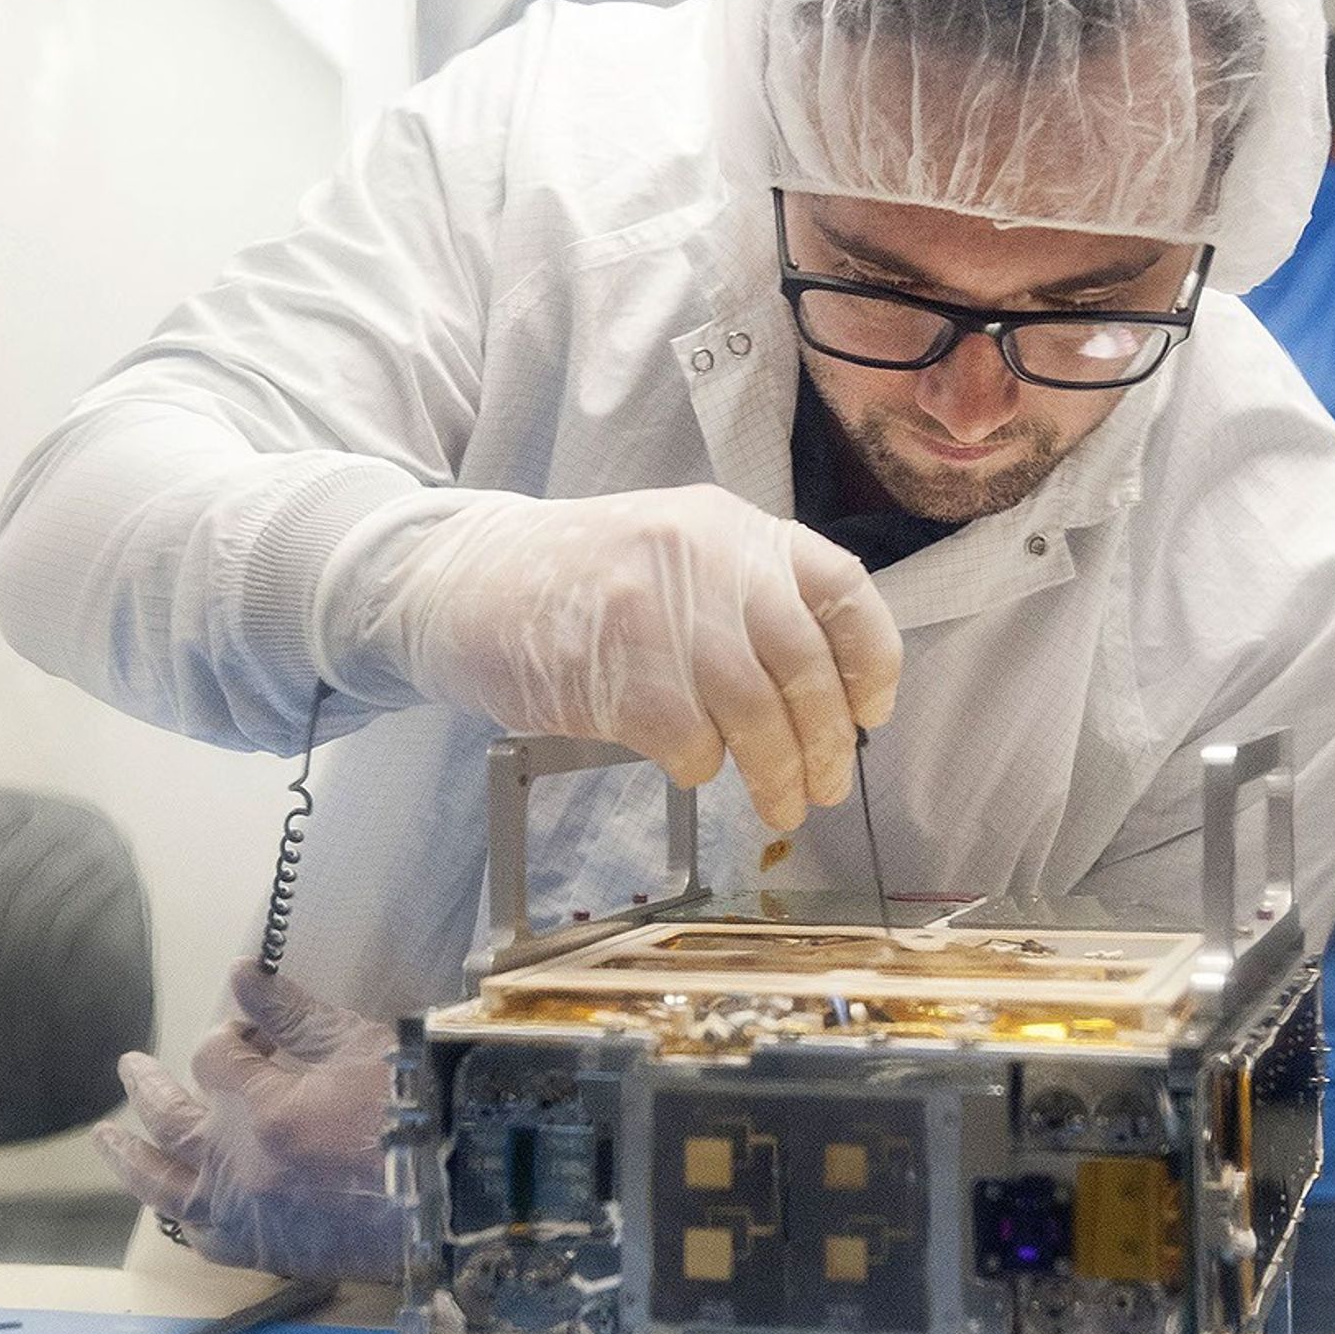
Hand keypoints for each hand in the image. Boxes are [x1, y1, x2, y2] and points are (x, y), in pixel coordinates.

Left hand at [94, 958, 397, 1282]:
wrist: (460, 1196)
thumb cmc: (420, 1112)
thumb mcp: (361, 1048)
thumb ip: (295, 1013)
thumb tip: (242, 970)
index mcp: (262, 1108)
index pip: (215, 1058)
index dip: (230, 1036)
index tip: (252, 1031)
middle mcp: (237, 1166)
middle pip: (170, 1121)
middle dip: (149, 1088)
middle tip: (131, 1067)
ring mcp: (246, 1215)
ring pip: (166, 1188)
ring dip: (131, 1160)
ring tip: (108, 1139)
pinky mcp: (267, 1252)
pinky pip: (204, 1239)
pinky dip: (183, 1218)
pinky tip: (175, 1208)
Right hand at [321, 484, 902, 830]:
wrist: (462, 578)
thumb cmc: (582, 582)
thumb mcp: (679, 554)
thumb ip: (750, 600)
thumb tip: (830, 694)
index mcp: (736, 527)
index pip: (841, 586)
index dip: (872, 658)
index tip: (872, 712)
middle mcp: (709, 557)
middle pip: (805, 666)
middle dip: (829, 743)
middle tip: (827, 787)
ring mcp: (662, 611)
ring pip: (757, 714)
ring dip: (779, 774)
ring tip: (782, 806)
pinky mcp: (616, 670)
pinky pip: (691, 741)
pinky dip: (703, 768)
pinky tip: (691, 767)